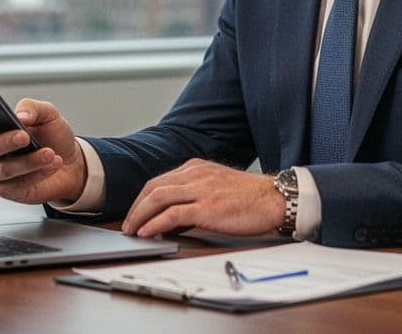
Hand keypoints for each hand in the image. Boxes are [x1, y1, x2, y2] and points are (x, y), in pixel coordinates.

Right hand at [0, 98, 87, 204]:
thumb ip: (33, 108)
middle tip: (24, 136)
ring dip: (28, 161)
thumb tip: (21, 115)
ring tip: (49, 153)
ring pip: (4, 169)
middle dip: (6, 142)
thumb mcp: (48, 114)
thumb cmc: (53, 137)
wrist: (71, 163)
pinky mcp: (9, 190)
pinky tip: (52, 165)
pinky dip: (37, 173)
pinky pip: (18, 184)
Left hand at [120, 159, 285, 238]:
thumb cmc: (250, 197)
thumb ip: (196, 194)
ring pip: (157, 197)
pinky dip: (154, 224)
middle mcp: (195, 174)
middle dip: (136, 207)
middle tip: (128, 224)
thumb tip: (174, 217)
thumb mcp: (218, 186)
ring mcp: (200, 189)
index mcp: (197, 167)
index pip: (160, 180)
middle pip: (153, 187)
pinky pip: (171, 215)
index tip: (136, 212)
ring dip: (140, 215)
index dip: (143, 198)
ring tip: (132, 230)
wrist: (274, 199)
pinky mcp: (206, 207)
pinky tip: (147, 233)